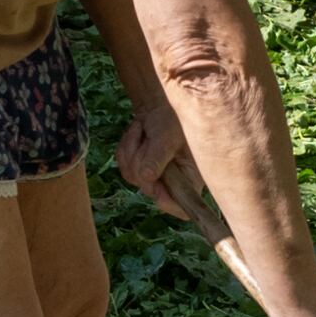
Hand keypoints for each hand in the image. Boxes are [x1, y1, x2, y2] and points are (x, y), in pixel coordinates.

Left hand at [113, 106, 205, 226]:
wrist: (158, 108)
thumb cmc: (172, 120)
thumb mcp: (167, 136)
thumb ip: (157, 157)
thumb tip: (148, 178)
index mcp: (191, 179)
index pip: (183, 208)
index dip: (169, 204)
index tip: (157, 190)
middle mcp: (173, 184)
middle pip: (150, 190)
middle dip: (143, 161)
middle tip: (149, 139)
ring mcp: (154, 180)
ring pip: (132, 177)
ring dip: (133, 150)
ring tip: (144, 131)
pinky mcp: (138, 172)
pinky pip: (124, 167)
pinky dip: (126, 148)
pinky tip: (137, 134)